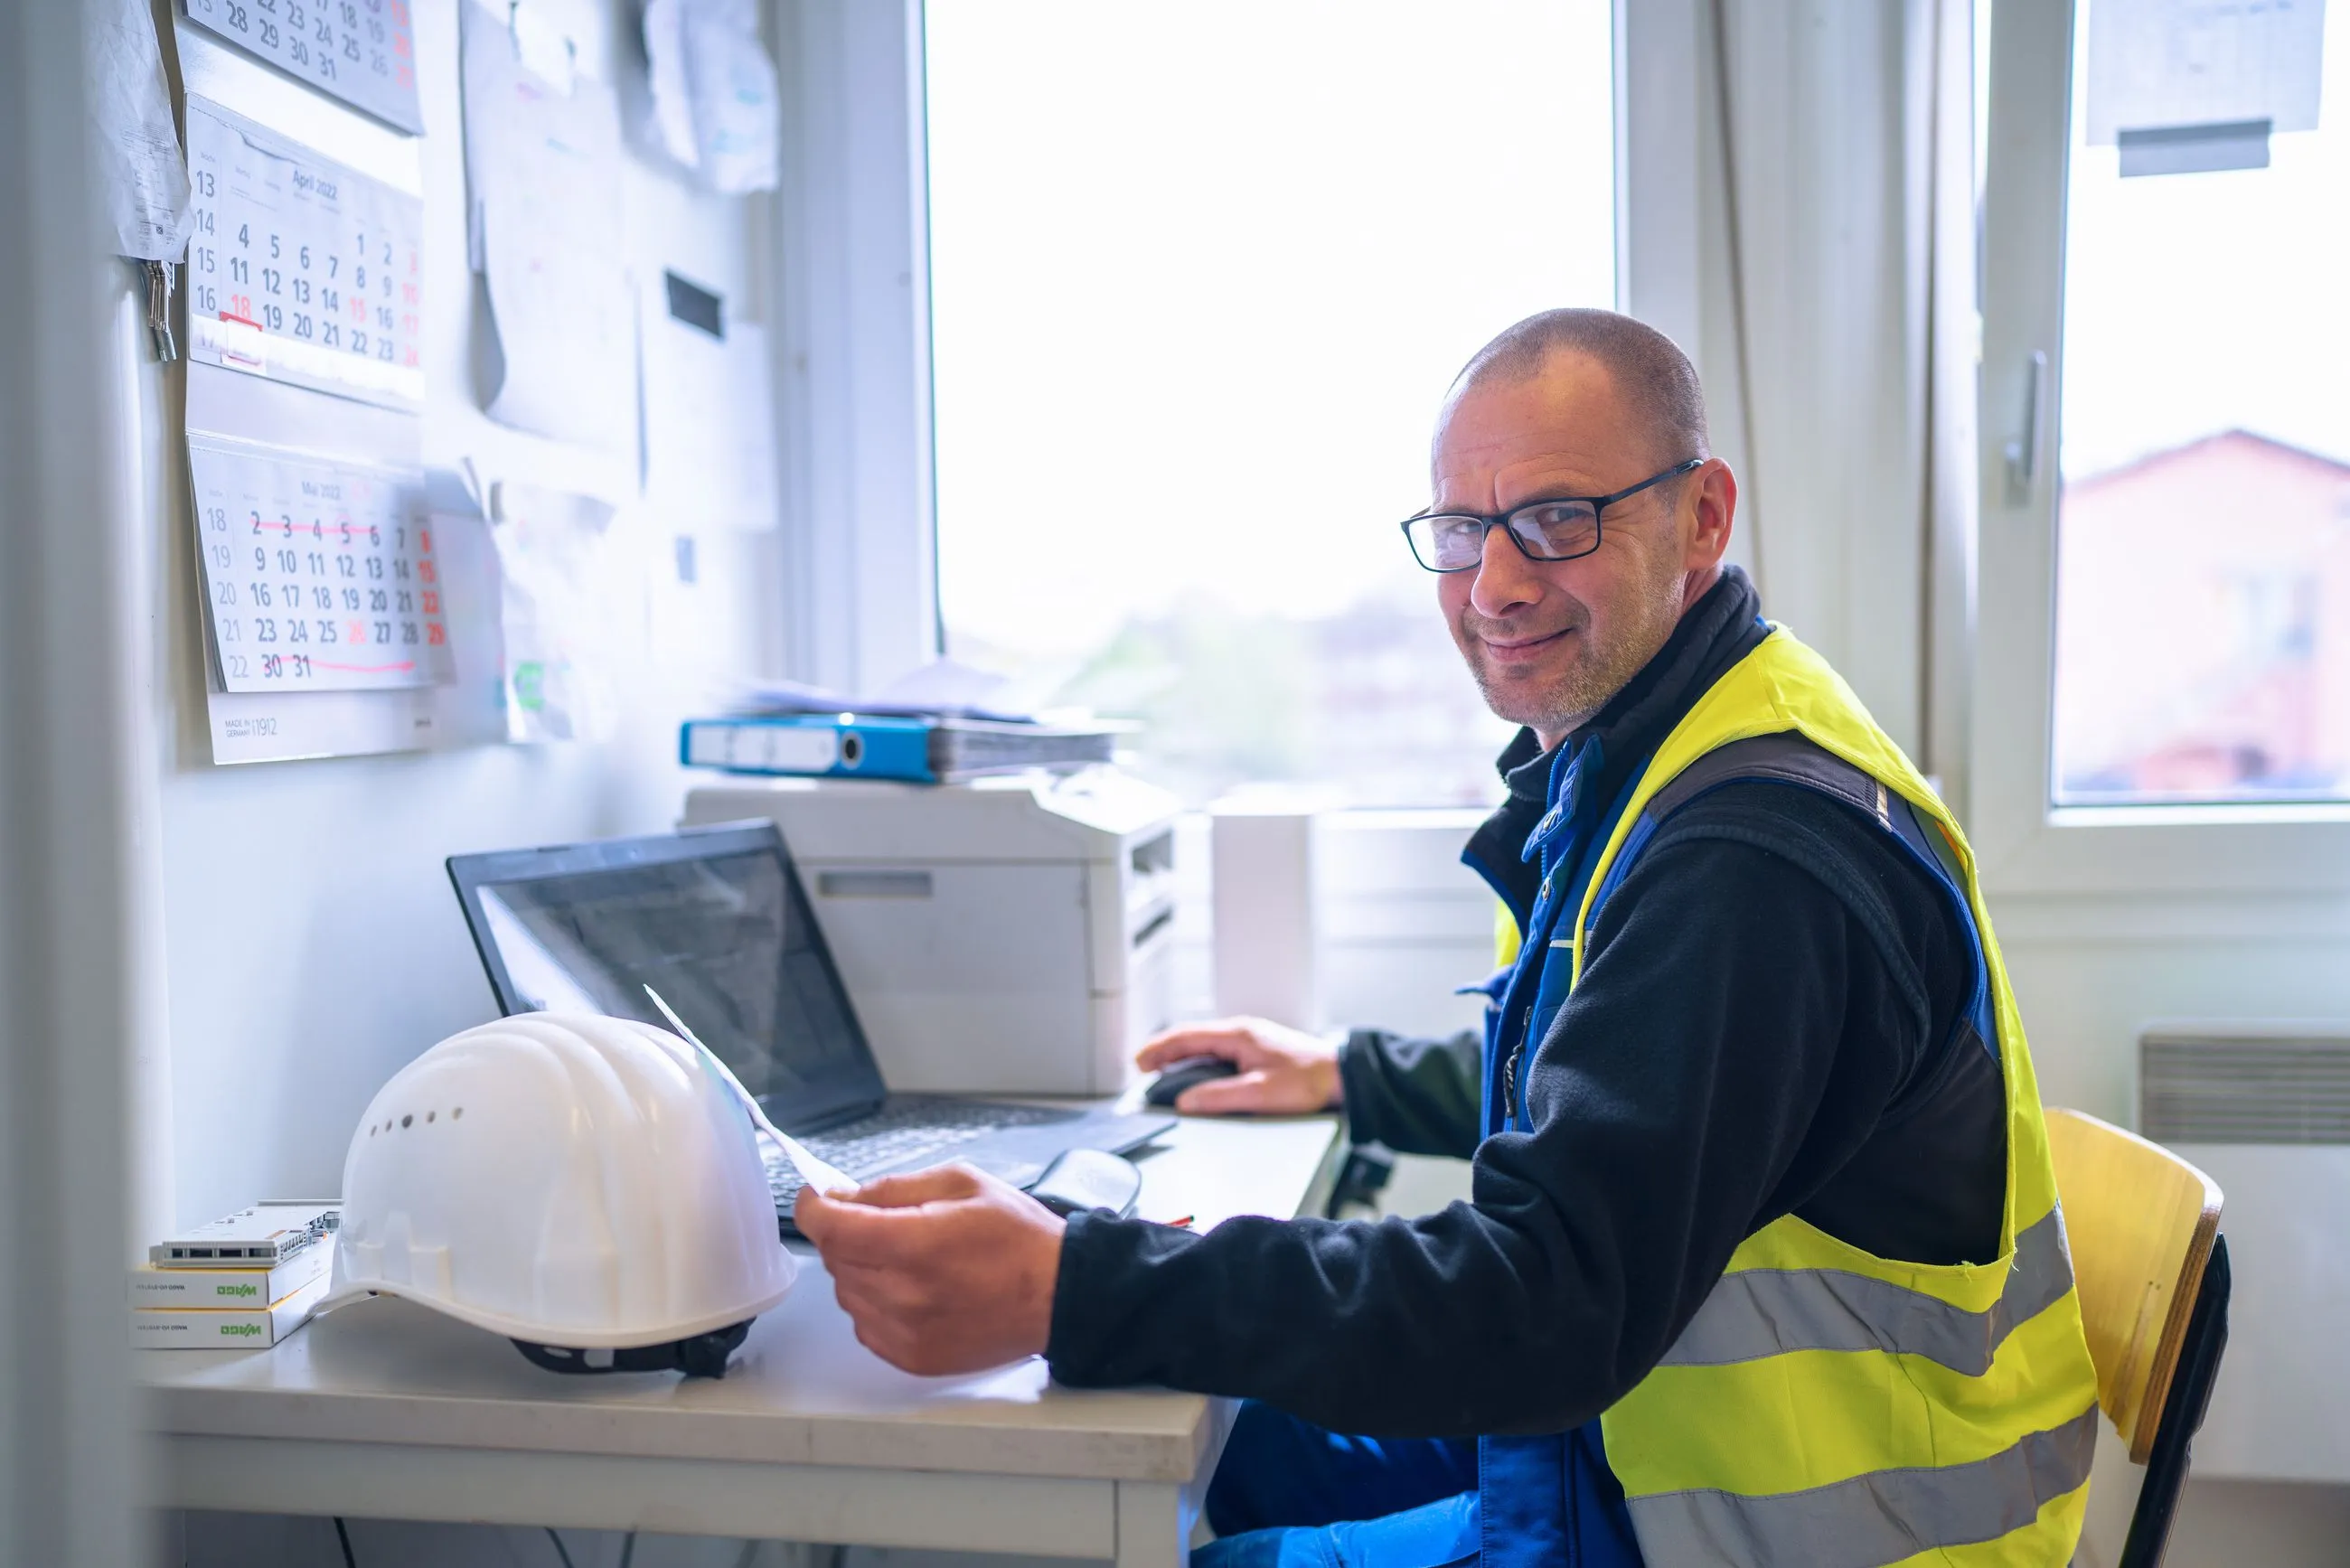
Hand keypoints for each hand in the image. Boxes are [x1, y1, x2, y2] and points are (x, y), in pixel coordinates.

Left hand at [794, 1164, 1064, 1375]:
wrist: (1058, 1296)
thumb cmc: (1018, 1237)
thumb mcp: (960, 1182)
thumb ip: (894, 1187)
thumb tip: (845, 1197)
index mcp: (912, 1243)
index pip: (829, 1228)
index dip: (814, 1207)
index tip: (817, 1197)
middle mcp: (901, 1293)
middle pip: (835, 1258)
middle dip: (848, 1233)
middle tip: (886, 1222)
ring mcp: (904, 1332)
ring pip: (847, 1292)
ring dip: (862, 1270)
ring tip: (909, 1259)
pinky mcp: (911, 1357)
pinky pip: (866, 1325)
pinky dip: (877, 1304)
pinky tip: (914, 1290)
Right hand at [1135, 1016, 1341, 1115]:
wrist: (1341, 1075)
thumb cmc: (1307, 1081)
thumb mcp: (1260, 1094)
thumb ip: (1219, 1097)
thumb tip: (1185, 1101)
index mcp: (1238, 1035)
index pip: (1187, 1037)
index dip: (1158, 1049)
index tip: (1139, 1062)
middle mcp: (1242, 1032)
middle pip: (1192, 1037)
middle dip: (1164, 1051)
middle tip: (1142, 1068)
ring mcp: (1251, 1039)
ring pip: (1205, 1043)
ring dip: (1181, 1055)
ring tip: (1162, 1070)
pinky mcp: (1259, 1050)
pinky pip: (1219, 1051)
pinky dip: (1199, 1060)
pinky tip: (1197, 1073)